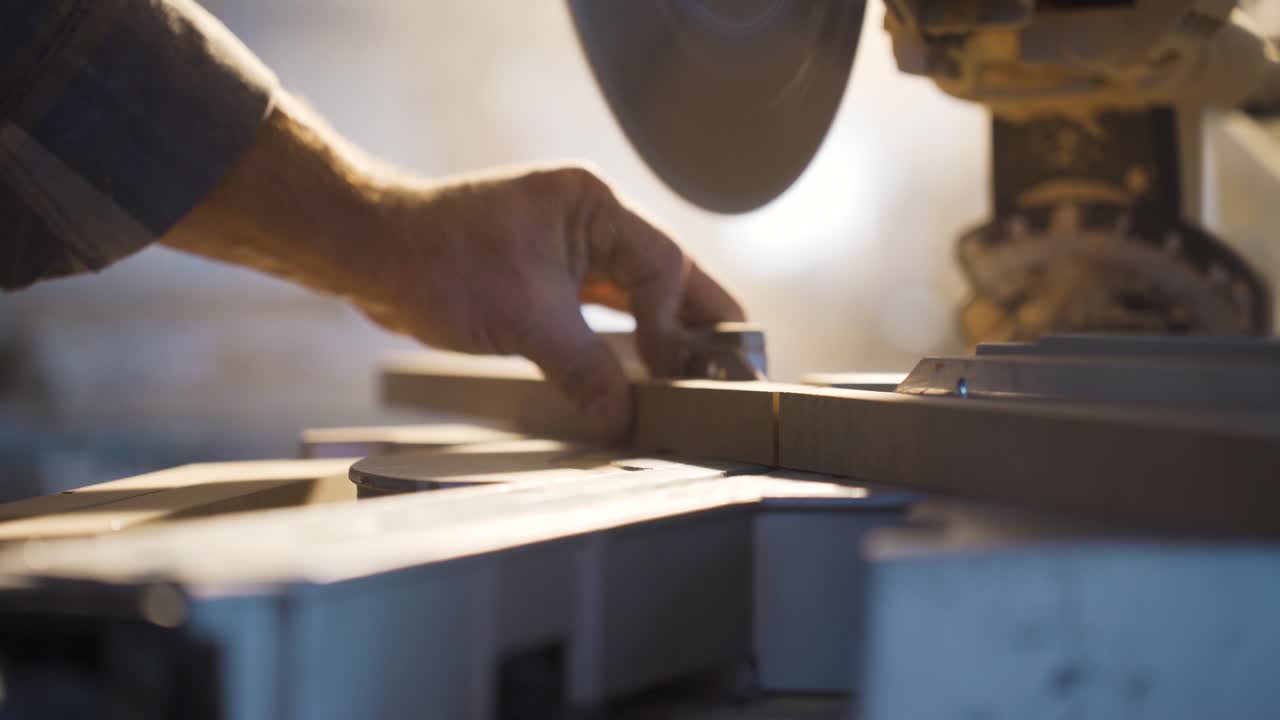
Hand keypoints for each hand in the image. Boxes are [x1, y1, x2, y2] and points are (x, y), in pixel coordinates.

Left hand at [348, 167, 744, 437]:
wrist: (373, 253)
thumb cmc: (442, 262)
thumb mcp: (525, 321)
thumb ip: (584, 370)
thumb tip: (622, 420)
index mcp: (593, 205)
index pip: (662, 263)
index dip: (675, 321)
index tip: (669, 371)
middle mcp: (587, 220)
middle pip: (660, 275)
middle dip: (691, 322)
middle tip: (734, 365)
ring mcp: (565, 248)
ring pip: (630, 296)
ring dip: (655, 335)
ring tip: (693, 377)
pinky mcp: (543, 276)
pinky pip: (596, 311)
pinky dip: (616, 342)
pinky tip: (635, 374)